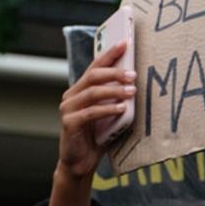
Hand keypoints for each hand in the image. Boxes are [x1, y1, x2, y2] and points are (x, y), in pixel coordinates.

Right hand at [56, 40, 135, 180]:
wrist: (80, 162)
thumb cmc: (96, 137)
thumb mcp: (109, 114)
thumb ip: (116, 99)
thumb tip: (137, 83)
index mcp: (80, 89)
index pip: (95, 66)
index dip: (110, 54)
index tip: (126, 43)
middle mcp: (71, 95)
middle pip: (93, 76)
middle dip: (114, 72)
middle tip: (133, 74)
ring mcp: (68, 108)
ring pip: (92, 92)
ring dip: (114, 90)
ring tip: (132, 91)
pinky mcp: (69, 123)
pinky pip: (90, 112)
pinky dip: (107, 109)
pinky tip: (122, 109)